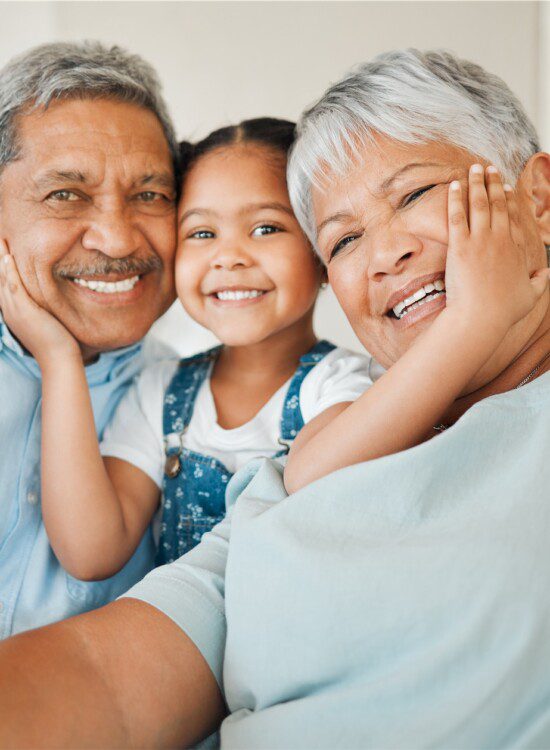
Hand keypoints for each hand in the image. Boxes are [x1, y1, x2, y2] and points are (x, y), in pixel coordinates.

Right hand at [0, 240, 79, 365]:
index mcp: (13, 312)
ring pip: (2, 280)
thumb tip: (48, 297)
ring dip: (0, 259)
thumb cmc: (56, 342)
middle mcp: (9, 310)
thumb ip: (41, 308)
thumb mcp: (44, 321)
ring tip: (0, 241)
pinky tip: (8, 257)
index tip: (3, 251)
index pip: (2, 285)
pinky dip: (10, 271)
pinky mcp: (24, 311)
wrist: (58, 359)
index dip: (1, 268)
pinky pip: (14, 286)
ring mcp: (15, 310)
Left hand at [443, 163, 549, 338]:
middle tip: (489, 168)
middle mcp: (499, 239)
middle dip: (492, 183)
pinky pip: (456, 216)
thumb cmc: (504, 311)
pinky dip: (455, 199)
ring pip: (477, 205)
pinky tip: (453, 185)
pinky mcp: (459, 246)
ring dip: (476, 183)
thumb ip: (540, 282)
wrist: (481, 317)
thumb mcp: (530, 296)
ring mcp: (479, 241)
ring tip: (473, 168)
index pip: (513, 217)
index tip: (506, 188)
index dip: (508, 200)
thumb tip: (546, 274)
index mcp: (515, 248)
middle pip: (496, 205)